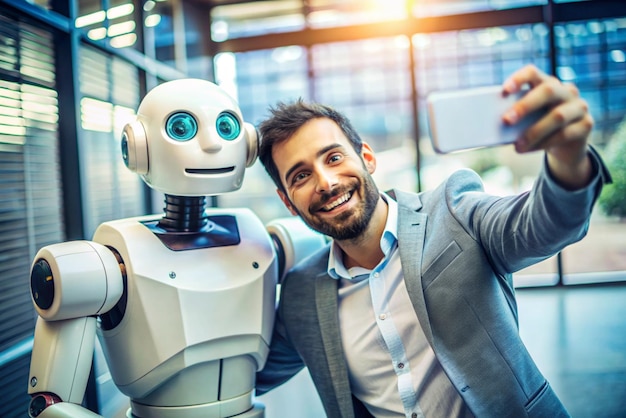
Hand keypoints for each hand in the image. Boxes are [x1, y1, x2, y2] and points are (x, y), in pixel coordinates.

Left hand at [502, 64, 592, 188]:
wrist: (565, 146)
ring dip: (534, 132)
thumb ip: (515, 117)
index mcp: (547, 83)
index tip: (504, 90)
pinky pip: (565, 134)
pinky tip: (529, 149)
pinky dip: (543, 143)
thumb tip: (491, 125)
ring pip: (557, 116)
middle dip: (525, 106)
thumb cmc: (538, 127)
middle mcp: (566, 91)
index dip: (519, 78)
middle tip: (506, 120)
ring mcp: (579, 106)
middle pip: (547, 91)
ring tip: (517, 145)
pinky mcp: (586, 124)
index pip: (533, 73)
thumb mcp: (527, 120)